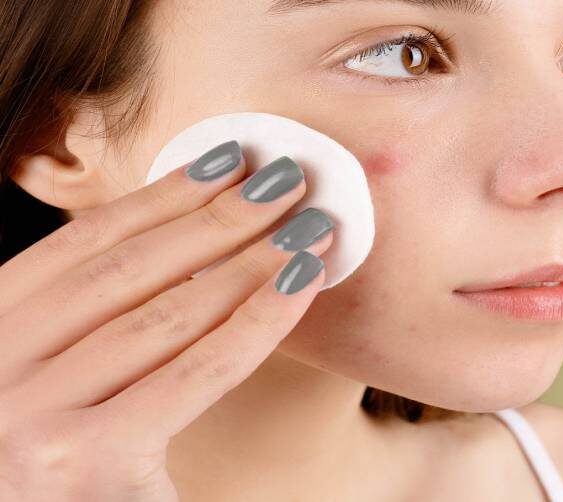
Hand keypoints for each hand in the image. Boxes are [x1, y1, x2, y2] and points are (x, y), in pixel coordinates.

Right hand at [0, 142, 334, 501]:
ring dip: (252, 258)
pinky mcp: (80, 463)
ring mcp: (26, 418)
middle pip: (129, 267)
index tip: (229, 159)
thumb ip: (101, 320)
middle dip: (219, 216)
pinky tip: (303, 282)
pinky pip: (196, 370)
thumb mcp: (67, 378)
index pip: (84, 242)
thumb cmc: (75, 469)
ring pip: (167, 312)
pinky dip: (259, 320)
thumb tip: (201, 236)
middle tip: (287, 179)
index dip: (162, 194)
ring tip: (310, 226)